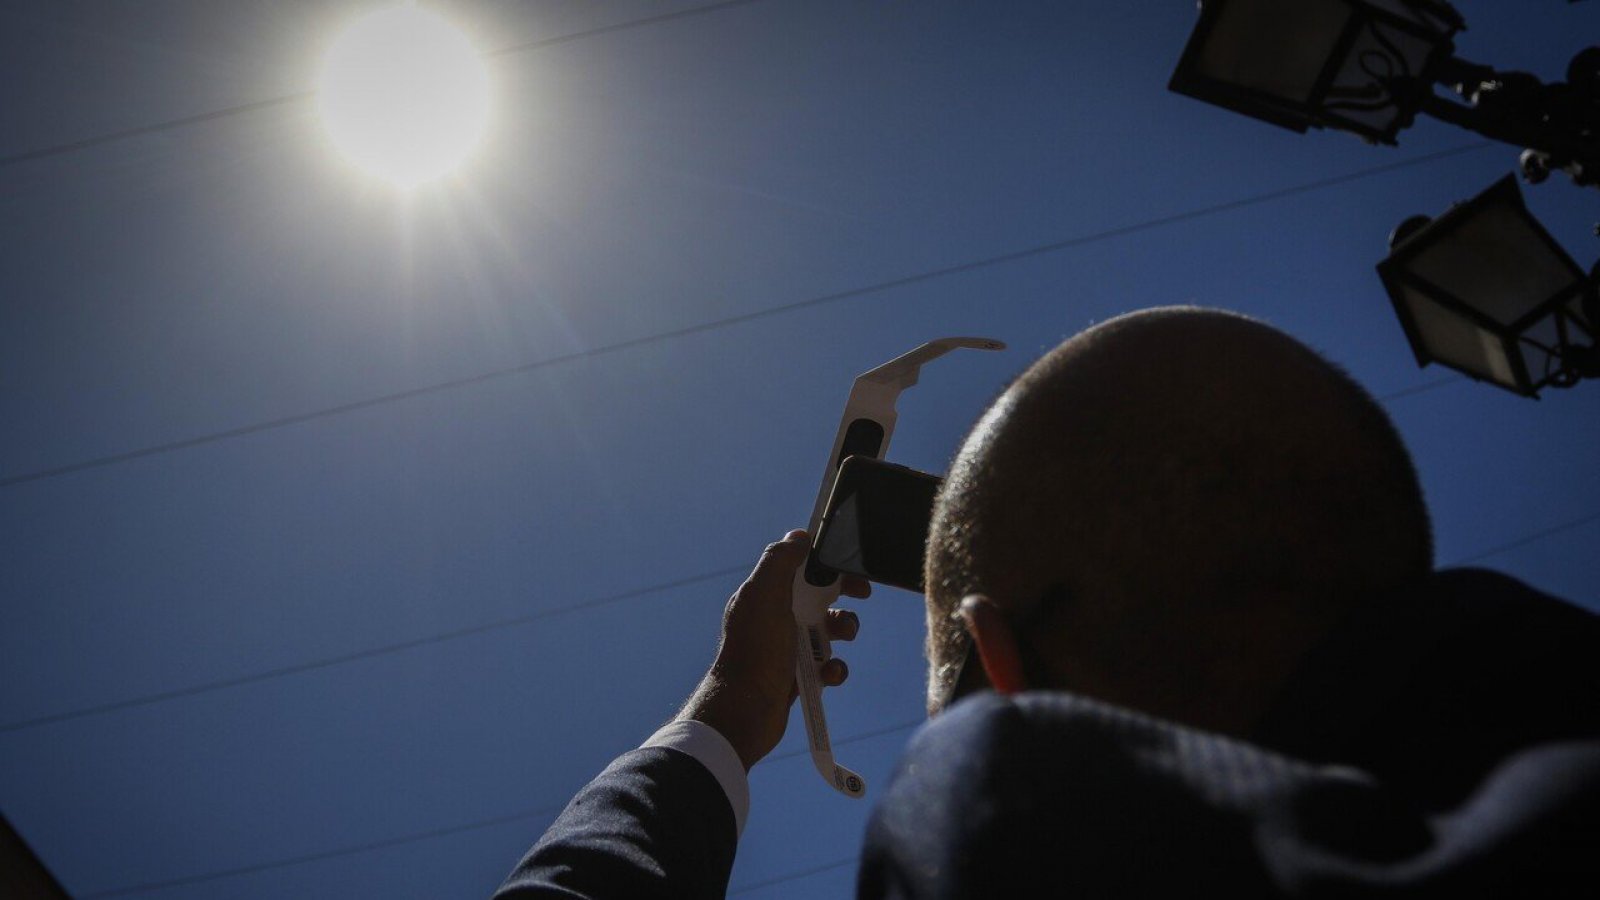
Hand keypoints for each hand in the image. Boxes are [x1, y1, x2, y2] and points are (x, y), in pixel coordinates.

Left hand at [679, 530, 868, 769]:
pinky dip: (835, 668)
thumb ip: (780, 562)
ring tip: (843, 638)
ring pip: (828, 631)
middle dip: (843, 598)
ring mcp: (787, 648)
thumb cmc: (754, 652)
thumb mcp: (764, 596)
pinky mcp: (798, 676)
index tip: (849, 566)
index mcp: (764, 595)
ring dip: (844, 631)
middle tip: (861, 598)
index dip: (826, 564)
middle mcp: (774, 618)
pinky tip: (829, 673)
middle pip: (819, 597)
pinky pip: (828, 666)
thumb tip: (799, 535)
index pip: (800, 569)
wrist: (746, 712)